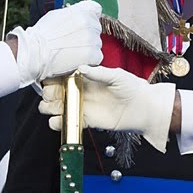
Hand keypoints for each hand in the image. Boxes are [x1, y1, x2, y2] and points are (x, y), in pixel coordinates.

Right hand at [8, 0, 102, 85]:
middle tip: (73, 41)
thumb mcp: (56, 15)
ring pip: (97, 44)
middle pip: (96, 28)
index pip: (96, 9)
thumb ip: (72, 13)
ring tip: (72, 51)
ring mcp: (91, 39)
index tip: (85, 23)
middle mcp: (88, 23)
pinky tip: (77, 59)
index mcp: (80, 11)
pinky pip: (97, 57)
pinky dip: (90, 60)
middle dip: (88, 35)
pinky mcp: (91, 54)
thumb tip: (78, 14)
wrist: (34, 52)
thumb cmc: (41, 35)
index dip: (90, 16)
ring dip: (88, 48)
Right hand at [39, 65, 176, 151]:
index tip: (49, 81)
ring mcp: (83, 106)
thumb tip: (80, 68)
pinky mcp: (87, 121)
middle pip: (57, 93)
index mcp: (87, 78)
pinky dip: (59, 123)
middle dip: (49, 95)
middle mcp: (82, 92)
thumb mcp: (116, 76)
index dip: (53, 79)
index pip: (64, 77)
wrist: (144, 108)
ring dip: (50, 108)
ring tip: (49, 109)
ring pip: (59, 107)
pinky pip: (69, 122)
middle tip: (50, 96)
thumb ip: (98, 73)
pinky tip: (56, 121)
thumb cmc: (133, 88)